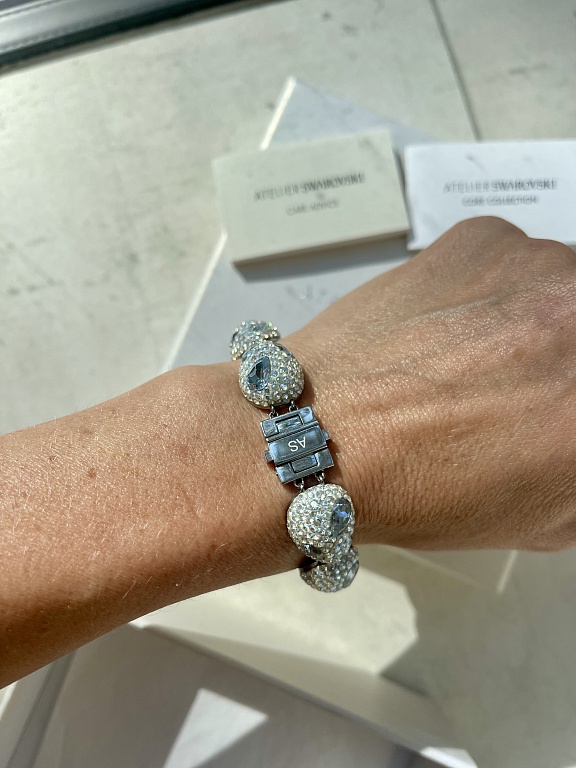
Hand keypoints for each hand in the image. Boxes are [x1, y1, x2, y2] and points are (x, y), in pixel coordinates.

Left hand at [289, 217, 575, 551]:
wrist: (318, 432)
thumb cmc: (426, 490)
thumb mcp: (550, 513)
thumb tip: (570, 417)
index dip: (567, 405)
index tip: (555, 408)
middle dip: (565, 364)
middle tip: (532, 388)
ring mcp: (544, 264)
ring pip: (567, 290)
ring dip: (546, 321)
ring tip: (480, 361)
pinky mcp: (486, 236)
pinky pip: (519, 261)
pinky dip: (500, 291)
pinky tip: (450, 328)